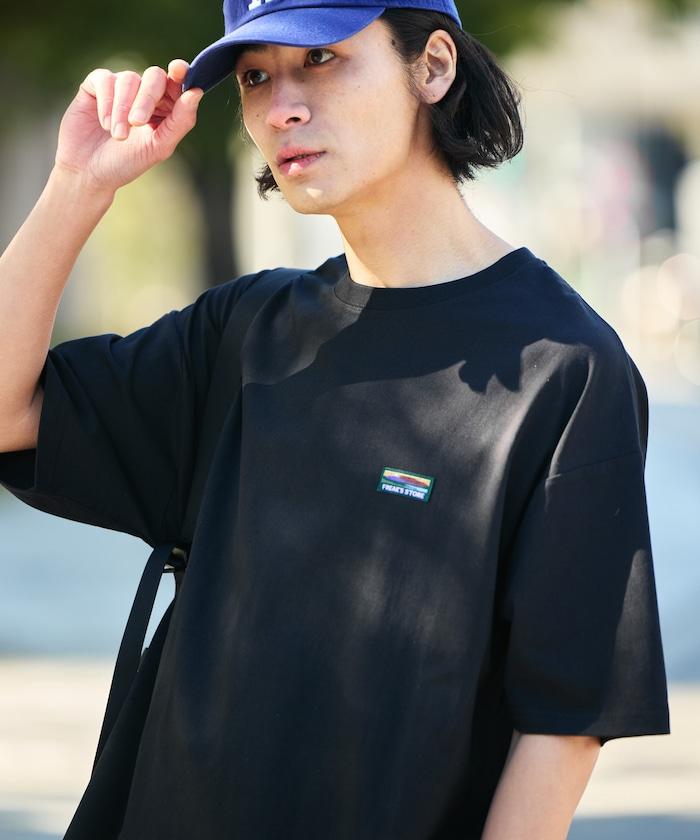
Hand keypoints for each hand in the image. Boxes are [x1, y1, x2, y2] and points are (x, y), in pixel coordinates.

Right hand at [54, 59, 203, 193]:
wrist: (89, 171)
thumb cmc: (127, 162)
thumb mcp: (159, 146)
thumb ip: (181, 121)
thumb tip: (196, 92)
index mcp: (166, 107)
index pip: (178, 83)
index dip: (181, 73)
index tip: (178, 70)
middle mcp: (144, 93)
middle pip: (154, 76)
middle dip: (147, 99)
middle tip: (137, 122)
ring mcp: (120, 87)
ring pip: (129, 79)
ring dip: (123, 108)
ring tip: (118, 135)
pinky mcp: (96, 85)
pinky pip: (105, 79)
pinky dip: (107, 103)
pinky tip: (105, 124)